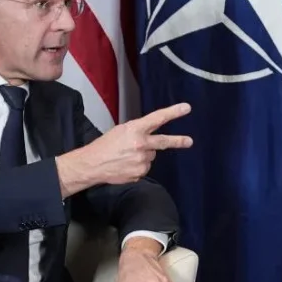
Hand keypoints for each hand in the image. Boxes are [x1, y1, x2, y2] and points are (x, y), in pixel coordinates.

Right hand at [56, 103, 193, 196]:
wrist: (92, 164)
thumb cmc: (105, 145)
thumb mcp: (121, 131)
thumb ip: (138, 132)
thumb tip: (151, 138)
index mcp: (135, 129)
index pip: (158, 118)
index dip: (173, 113)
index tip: (186, 108)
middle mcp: (141, 144)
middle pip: (164, 142)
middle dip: (178, 141)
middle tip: (189, 141)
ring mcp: (141, 160)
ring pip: (151, 156)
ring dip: (143, 155)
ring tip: (126, 156)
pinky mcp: (140, 173)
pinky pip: (144, 168)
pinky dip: (138, 166)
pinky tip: (126, 164)